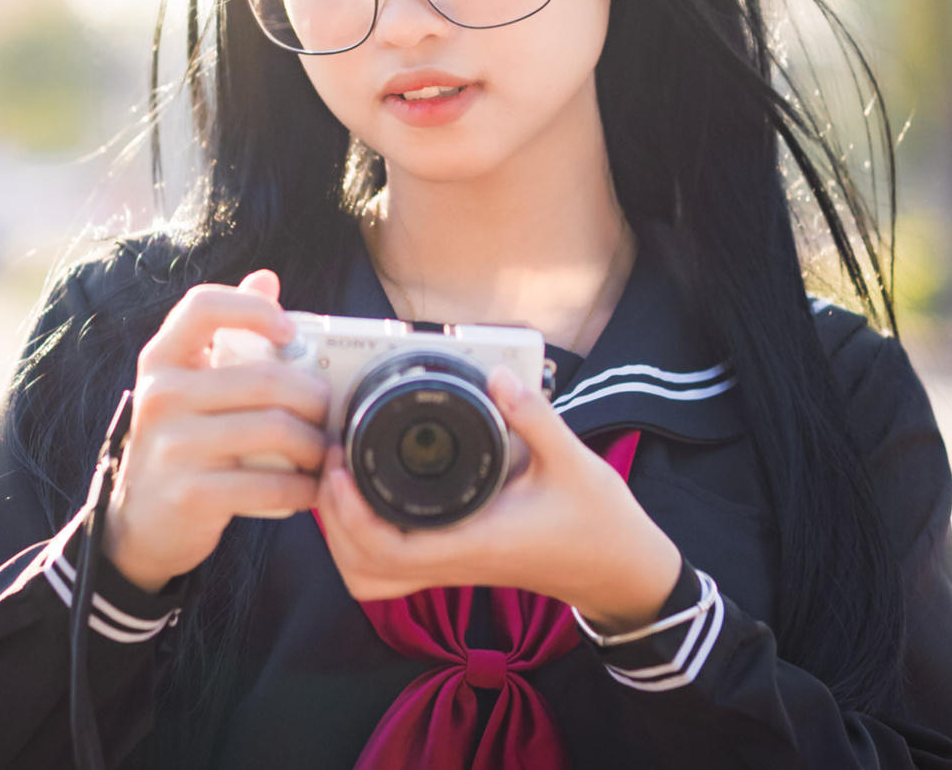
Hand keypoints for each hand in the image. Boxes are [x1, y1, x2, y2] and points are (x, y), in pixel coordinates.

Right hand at [102, 270, 330, 592]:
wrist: (141, 520)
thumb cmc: (181, 437)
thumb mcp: (189, 382)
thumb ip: (226, 330)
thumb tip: (266, 278)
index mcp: (161, 359)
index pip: (203, 307)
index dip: (253, 309)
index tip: (289, 332)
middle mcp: (161, 396)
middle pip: (264, 379)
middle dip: (314, 396)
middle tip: (330, 408)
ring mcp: (174, 446)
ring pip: (274, 430)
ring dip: (314, 443)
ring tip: (323, 449)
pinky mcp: (192, 493)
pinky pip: (268, 483)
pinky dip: (301, 486)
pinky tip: (309, 486)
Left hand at [316, 368, 681, 634]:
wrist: (619, 569)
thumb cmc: (599, 522)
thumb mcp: (574, 462)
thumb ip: (535, 416)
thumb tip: (500, 375)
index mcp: (474, 541)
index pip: (388, 549)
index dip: (350, 514)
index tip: (341, 466)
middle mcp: (456, 560)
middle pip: (365, 569)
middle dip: (335, 522)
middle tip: (332, 465)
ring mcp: (455, 565)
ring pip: (375, 576)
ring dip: (346, 537)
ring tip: (343, 483)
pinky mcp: (459, 559)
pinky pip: (396, 567)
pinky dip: (369, 544)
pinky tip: (372, 501)